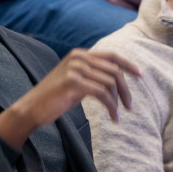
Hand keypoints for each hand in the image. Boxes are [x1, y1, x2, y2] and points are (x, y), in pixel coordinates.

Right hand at [0, 49, 140, 149]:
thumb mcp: (76, 80)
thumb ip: (92, 75)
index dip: (128, 65)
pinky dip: (111, 106)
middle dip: (125, 90)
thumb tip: (116, 79)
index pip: (112, 56)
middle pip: (114, 70)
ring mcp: (75, 69)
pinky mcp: (73, 83)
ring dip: (118, 101)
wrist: (31, 108)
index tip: (140, 76)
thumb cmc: (55, 98)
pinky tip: (113, 117)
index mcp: (80, 55)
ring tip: (119, 115)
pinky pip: (102, 93)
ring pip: (110, 82)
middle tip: (130, 106)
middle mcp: (78, 58)